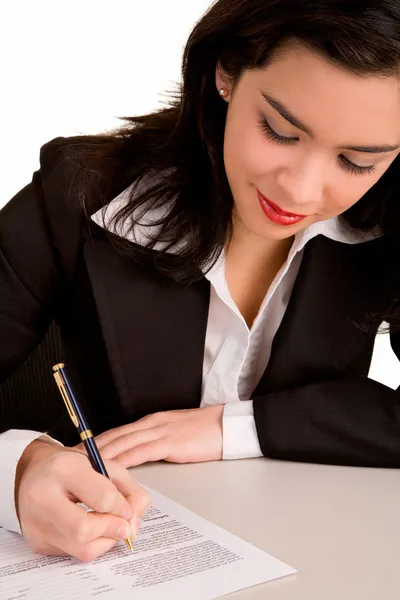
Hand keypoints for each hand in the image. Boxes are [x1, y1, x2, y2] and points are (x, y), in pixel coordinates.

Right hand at [15, 438, 150, 560]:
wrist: (33, 473)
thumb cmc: (72, 468)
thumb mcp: (104, 465)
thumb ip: (128, 490)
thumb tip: (134, 524)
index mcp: (63, 469)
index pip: (102, 497)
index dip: (122, 507)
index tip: (126, 508)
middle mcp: (43, 497)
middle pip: (84, 530)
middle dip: (112, 530)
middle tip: (123, 525)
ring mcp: (36, 523)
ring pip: (81, 549)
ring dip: (105, 541)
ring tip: (108, 525)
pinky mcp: (36, 542)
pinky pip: (73, 554)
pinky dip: (90, 545)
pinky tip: (90, 527)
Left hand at [82, 405, 223, 467]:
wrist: (227, 425)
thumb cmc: (206, 433)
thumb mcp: (176, 434)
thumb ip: (157, 442)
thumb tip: (141, 457)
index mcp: (152, 422)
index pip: (117, 432)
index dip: (96, 442)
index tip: (80, 451)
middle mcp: (151, 424)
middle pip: (114, 436)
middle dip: (91, 448)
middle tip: (70, 460)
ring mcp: (159, 431)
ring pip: (123, 442)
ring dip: (101, 455)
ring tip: (82, 465)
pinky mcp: (169, 442)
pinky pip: (141, 451)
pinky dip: (123, 459)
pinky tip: (111, 467)